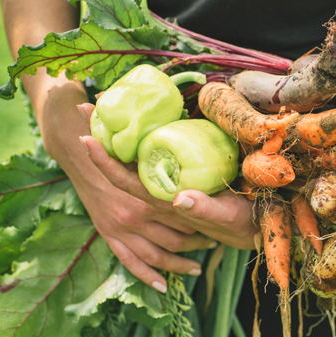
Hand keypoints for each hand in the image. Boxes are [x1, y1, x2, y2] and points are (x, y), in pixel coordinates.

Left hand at [78, 103, 258, 249]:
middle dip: (102, 137)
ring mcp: (166, 186)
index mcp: (163, 202)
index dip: (104, 160)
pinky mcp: (178, 180)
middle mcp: (158, 194)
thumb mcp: (225, 216)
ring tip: (99, 112)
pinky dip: (135, 144)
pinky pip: (149, 162)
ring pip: (131, 162)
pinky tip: (131, 128)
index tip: (85, 136)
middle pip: (120, 166)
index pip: (125, 180)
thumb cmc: (238, 221)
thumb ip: (204, 209)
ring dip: (113, 138)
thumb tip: (180, 199)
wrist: (250, 228)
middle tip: (84, 108)